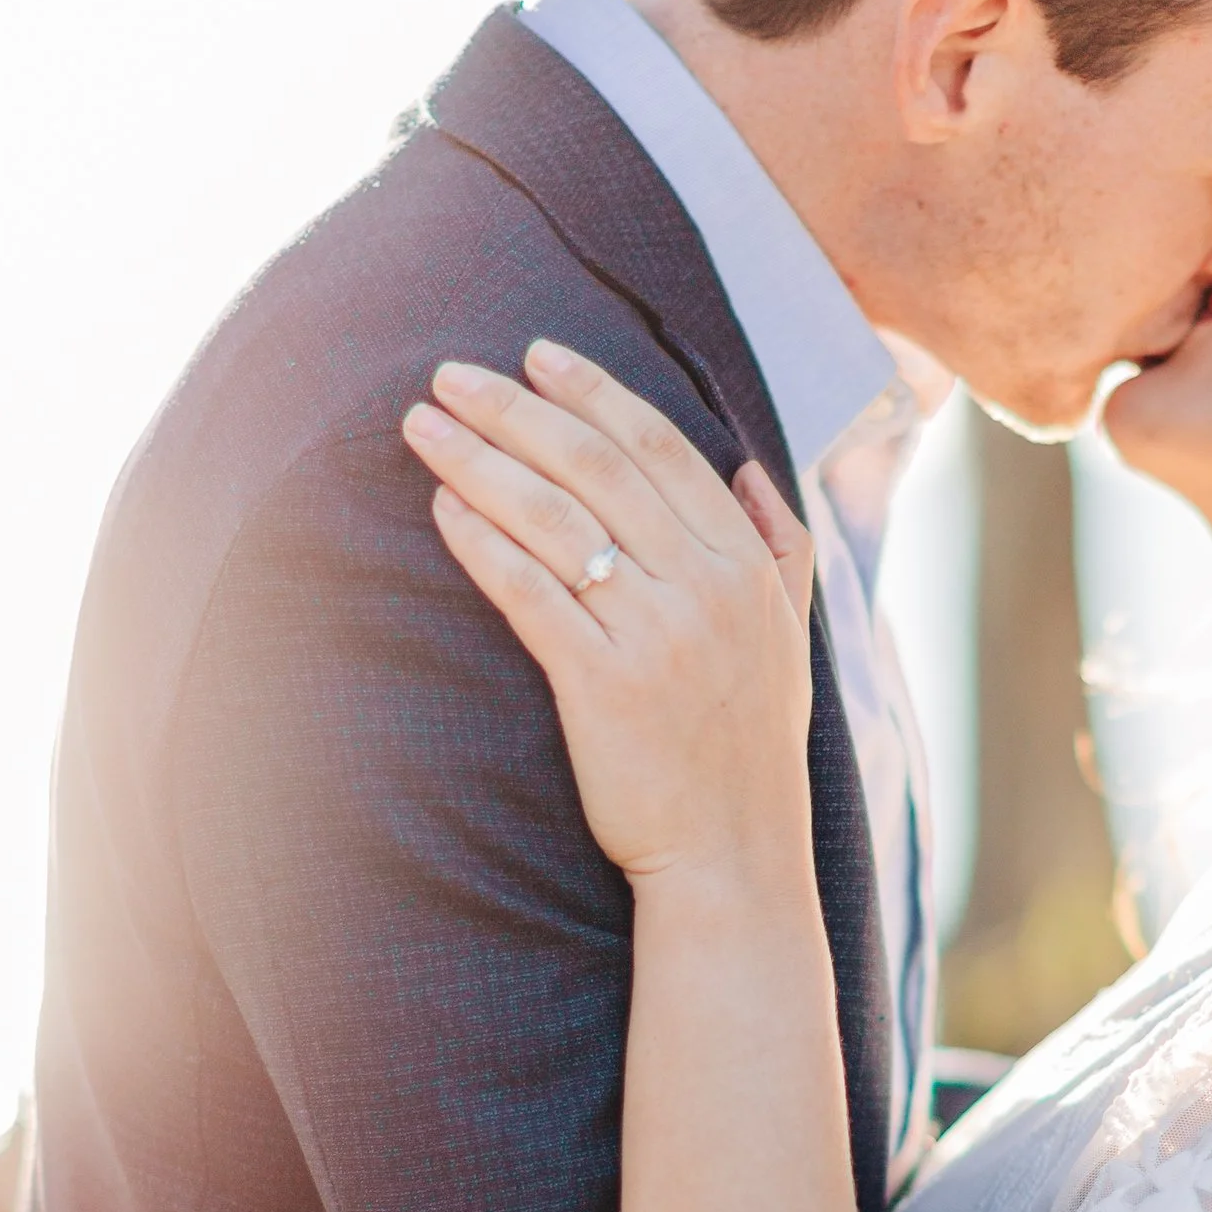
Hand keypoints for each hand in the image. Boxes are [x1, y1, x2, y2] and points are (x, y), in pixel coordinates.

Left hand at [403, 343, 816, 885]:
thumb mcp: (790, 638)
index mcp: (748, 565)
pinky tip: (441, 509)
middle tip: (451, 373)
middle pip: (596, 467)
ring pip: (554, 518)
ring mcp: (655, 633)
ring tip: (421, 426)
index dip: (597, 393)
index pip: (664, 449)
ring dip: (478, 460)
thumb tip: (753, 468)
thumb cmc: (749, 750)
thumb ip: (780, 545)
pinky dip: (482, 542)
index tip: (539, 355)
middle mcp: (706, 587)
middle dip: (515, 410)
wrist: (734, 856)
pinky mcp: (602, 684)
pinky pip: (530, 592)